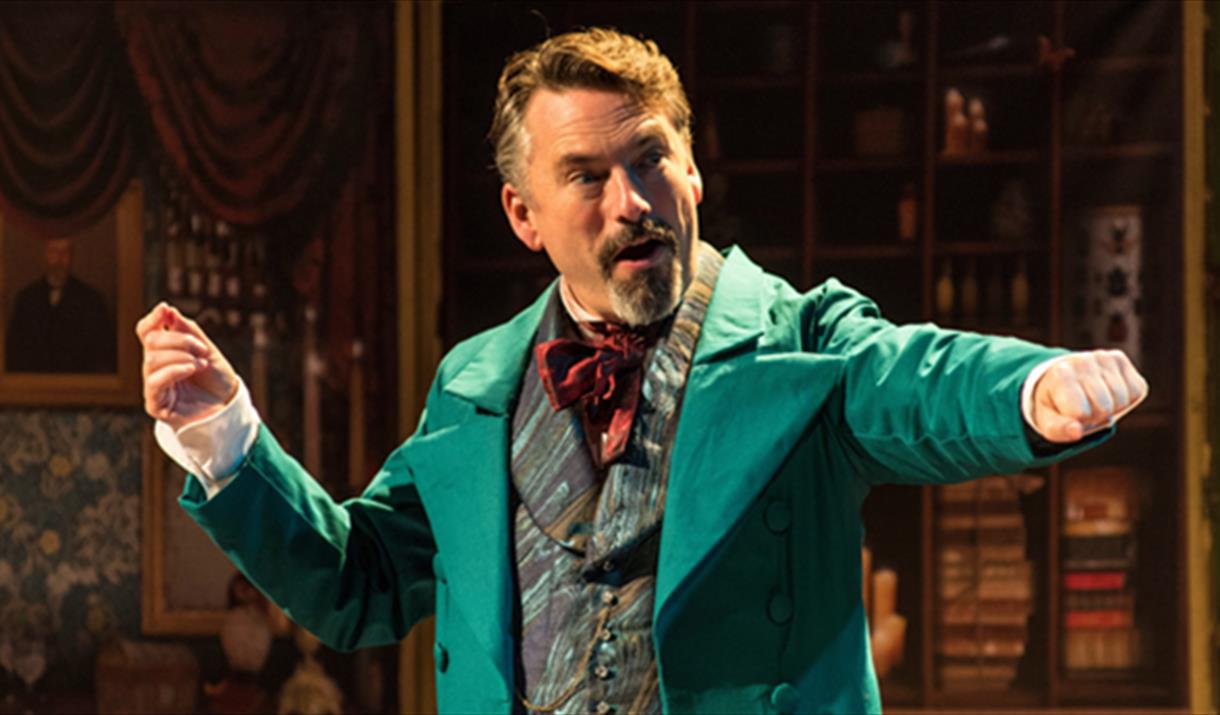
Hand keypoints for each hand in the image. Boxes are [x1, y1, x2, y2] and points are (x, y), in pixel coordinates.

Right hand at [136, 303, 239, 430]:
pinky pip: (155, 381)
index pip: (148, 332)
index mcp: (164, 352)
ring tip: (201, 364)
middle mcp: (154, 368)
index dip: (153, 319)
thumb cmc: (216, 379)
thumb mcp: (207, 350)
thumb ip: (188, 331)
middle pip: (151, 342)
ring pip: (152, 360)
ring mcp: (153, 386)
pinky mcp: (155, 404)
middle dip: (179, 340)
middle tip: (201, 349)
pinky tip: (190, 369)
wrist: (228, 406)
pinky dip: (174, 370)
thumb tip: (168, 310)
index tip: (165, 309)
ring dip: (181, 357)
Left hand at [1030, 349, 1147, 442]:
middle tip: (1084, 408)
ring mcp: (1101, 357)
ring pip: (1122, 399)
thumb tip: (1077, 432)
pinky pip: (1137, 389)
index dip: (1079, 420)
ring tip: (1095, 400)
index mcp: (1059, 375)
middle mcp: (1081, 361)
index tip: (1069, 413)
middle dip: (1096, 415)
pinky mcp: (1118, 358)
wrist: (1060, 379)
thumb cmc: (1055, 404)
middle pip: (1104, 407)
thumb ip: (1058, 429)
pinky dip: (1127, 398)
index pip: (1081, 412)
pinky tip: (1109, 392)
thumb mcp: (1048, 421)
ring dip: (1112, 408)